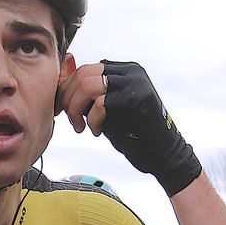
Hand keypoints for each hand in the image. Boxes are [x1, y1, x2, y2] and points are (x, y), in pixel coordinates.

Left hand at [58, 60, 201, 195]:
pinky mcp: (137, 99)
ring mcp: (135, 83)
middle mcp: (130, 71)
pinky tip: (97, 131)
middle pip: (83, 73)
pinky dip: (92, 120)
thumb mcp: (106, 111)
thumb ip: (89, 95)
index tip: (61, 109)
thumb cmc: (134, 135)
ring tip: (80, 126)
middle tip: (70, 120)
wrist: (163, 155)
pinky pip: (101, 103)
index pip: (84, 69)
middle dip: (68, 98)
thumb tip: (62, 81)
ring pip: (88, 84)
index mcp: (123, 70)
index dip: (66, 89)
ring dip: (76, 108)